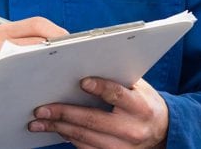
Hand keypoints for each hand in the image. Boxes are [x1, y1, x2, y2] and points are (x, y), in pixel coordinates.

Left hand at [28, 77, 168, 148]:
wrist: (162, 132)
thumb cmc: (143, 102)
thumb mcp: (138, 87)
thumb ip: (115, 77)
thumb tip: (82, 61)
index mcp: (140, 107)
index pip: (118, 95)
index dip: (100, 88)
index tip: (82, 81)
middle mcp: (132, 130)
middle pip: (93, 120)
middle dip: (64, 113)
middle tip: (41, 109)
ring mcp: (122, 147)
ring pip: (84, 137)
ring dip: (58, 128)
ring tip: (38, 122)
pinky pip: (85, 148)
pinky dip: (67, 137)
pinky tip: (55, 129)